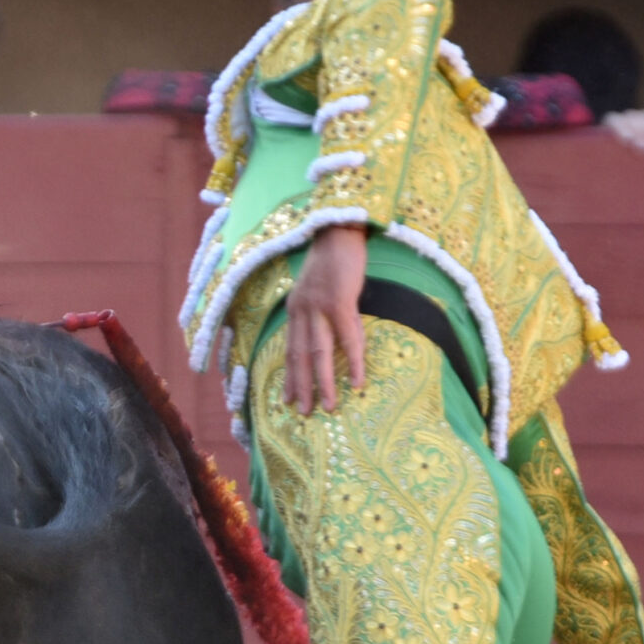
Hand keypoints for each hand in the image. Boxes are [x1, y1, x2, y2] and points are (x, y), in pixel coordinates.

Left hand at [284, 224, 367, 413]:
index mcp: (295, 308)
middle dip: (300, 387)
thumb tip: (336, 340)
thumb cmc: (336, 259)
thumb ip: (322, 313)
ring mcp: (319, 307)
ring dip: (323, 383)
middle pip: (299, 356)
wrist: (341, 229)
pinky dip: (354, 362)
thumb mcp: (321, 289)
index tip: (286, 400)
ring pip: (319, 353)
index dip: (289, 376)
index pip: (289, 349)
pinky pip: (348, 339)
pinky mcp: (340, 302)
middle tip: (302, 413)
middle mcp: (301, 310)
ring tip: (327, 407)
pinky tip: (357, 382)